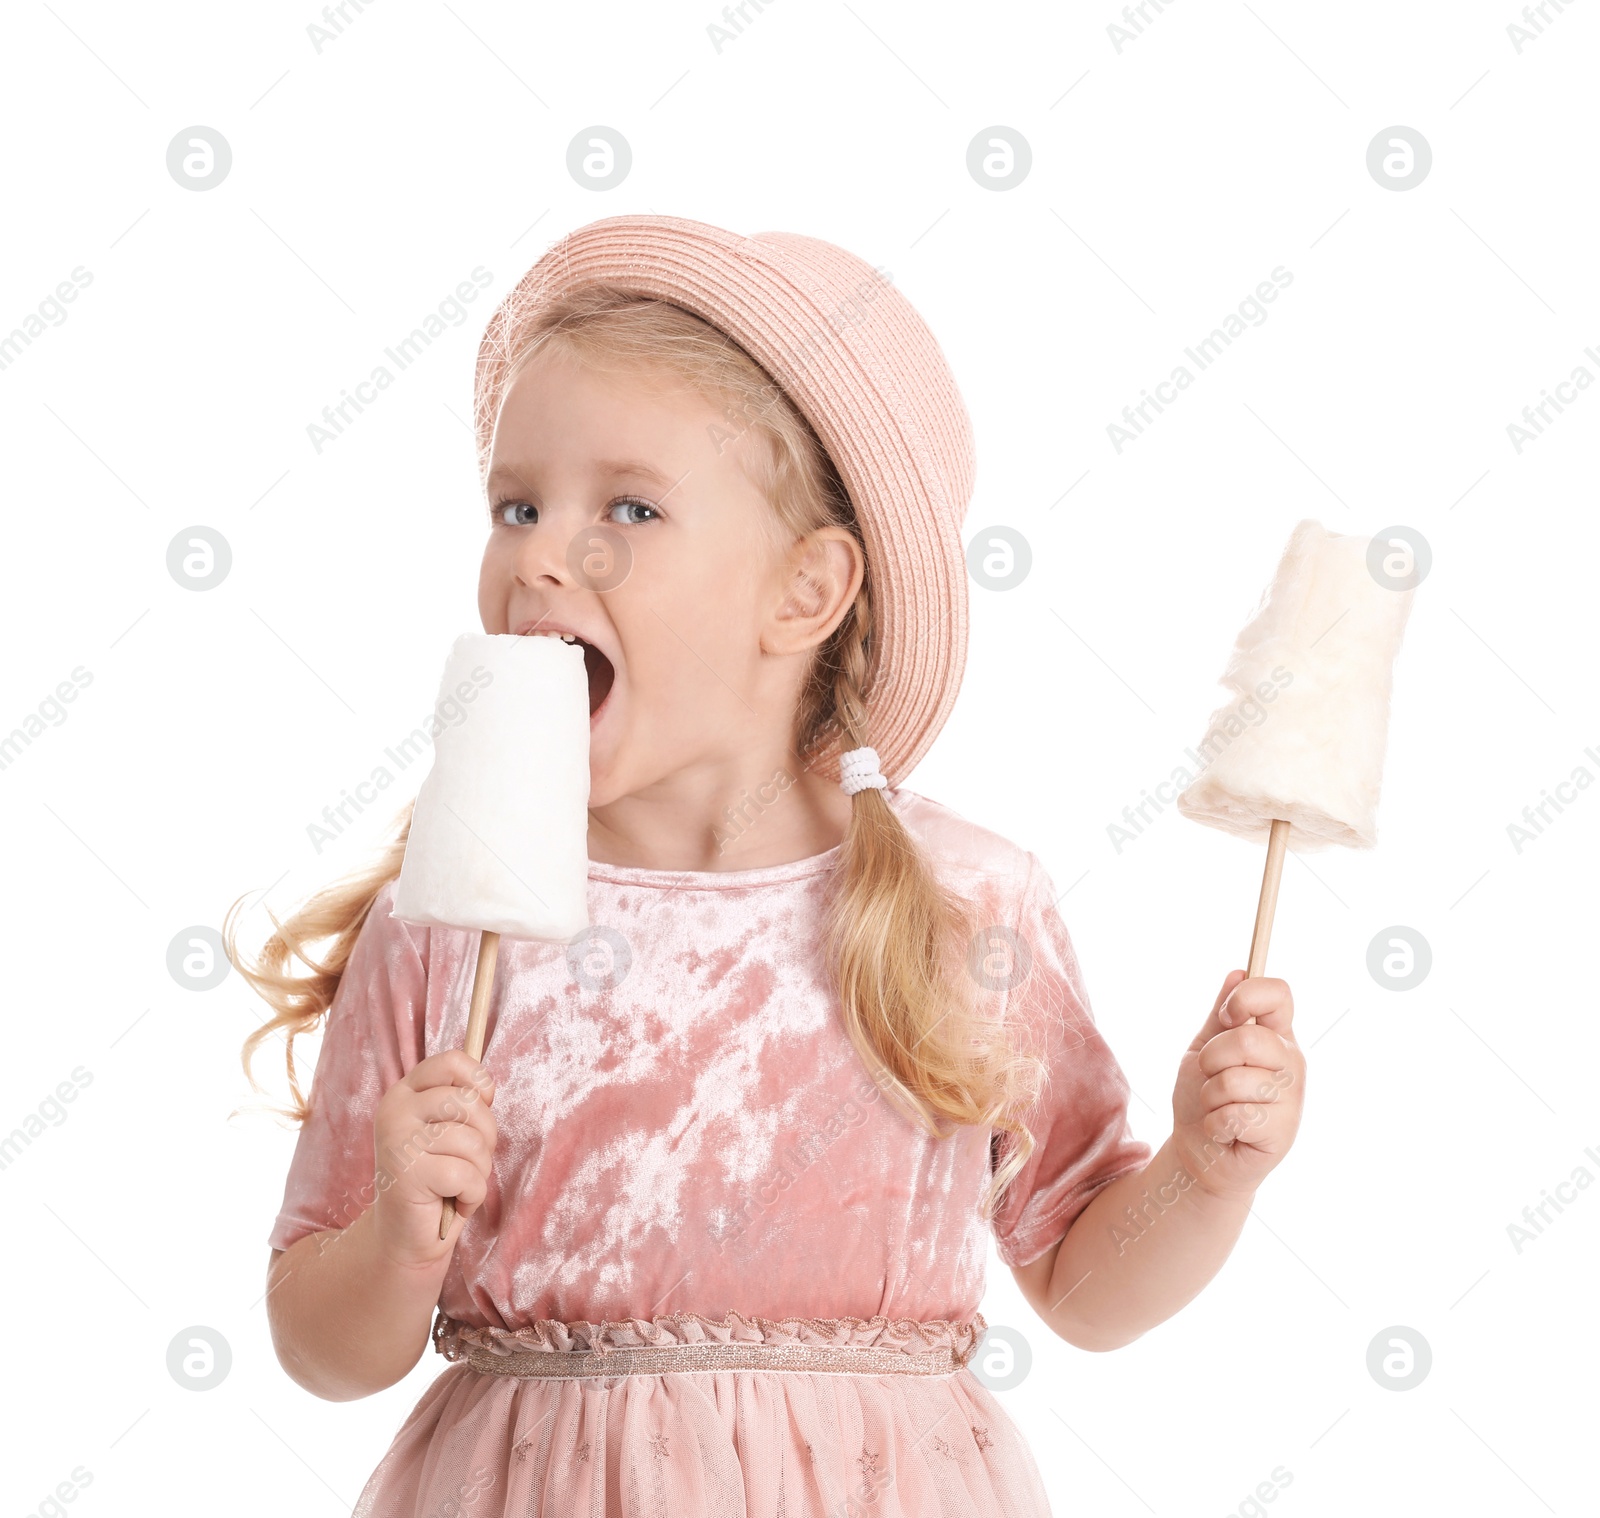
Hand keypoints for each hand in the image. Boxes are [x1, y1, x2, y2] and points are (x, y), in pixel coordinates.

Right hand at [370, 1050, 496, 1268]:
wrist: (407, 1237)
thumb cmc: (438, 1180)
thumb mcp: (448, 1131)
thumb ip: (462, 1103)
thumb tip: (487, 1087)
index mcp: (404, 1093)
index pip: (451, 1061)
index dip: (479, 1082)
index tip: (482, 1105)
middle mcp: (395, 1111)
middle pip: (469, 1101)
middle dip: (486, 1136)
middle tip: (469, 1161)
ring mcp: (397, 1141)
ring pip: (473, 1141)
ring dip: (479, 1171)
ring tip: (458, 1184)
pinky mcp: (406, 1174)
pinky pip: (467, 1175)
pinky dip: (472, 1195)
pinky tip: (454, 1201)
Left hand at [1171, 971, 1304, 1199]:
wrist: (1198, 1152)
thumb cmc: (1202, 1097)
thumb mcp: (1203, 1049)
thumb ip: (1219, 1015)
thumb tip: (1238, 971)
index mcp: (1275, 1035)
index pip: (1279, 993)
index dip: (1247, 996)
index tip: (1227, 1014)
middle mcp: (1291, 1062)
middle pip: (1250, 1039)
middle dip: (1212, 1057)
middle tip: (1210, 1074)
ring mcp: (1291, 1099)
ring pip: (1235, 1081)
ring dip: (1210, 1095)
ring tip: (1218, 1106)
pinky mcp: (1282, 1133)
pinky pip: (1234, 1116)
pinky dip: (1215, 1124)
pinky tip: (1224, 1131)